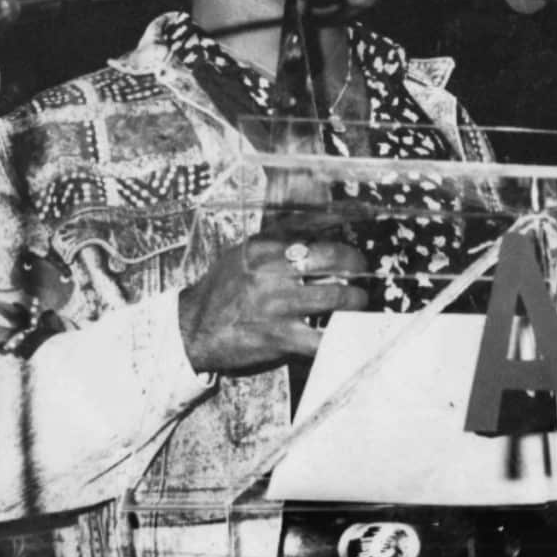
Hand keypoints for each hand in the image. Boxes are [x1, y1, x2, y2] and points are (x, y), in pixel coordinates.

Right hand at [177, 237, 369, 374]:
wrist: (194, 329)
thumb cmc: (224, 287)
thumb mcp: (246, 251)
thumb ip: (282, 235)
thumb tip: (326, 218)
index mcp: (264, 248)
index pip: (316, 231)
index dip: (344, 238)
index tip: (355, 245)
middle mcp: (271, 273)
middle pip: (334, 260)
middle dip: (358, 266)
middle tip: (362, 274)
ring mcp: (277, 306)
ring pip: (337, 298)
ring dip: (356, 301)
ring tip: (358, 302)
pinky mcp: (280, 338)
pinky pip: (323, 338)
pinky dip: (341, 335)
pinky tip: (346, 332)